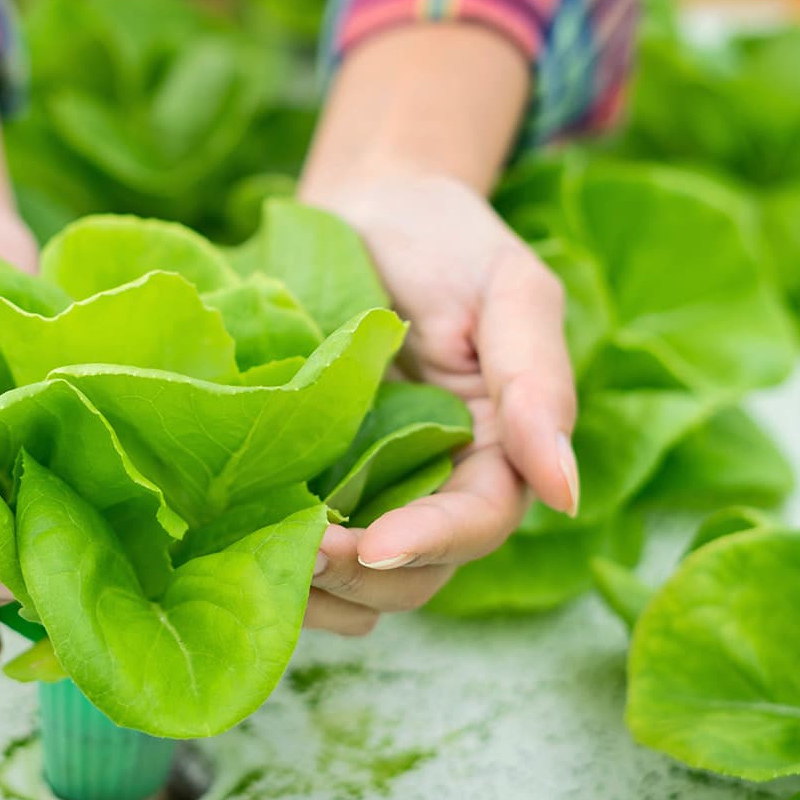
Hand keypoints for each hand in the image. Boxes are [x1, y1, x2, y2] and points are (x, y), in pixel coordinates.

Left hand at [300, 172, 578, 634]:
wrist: (367, 208)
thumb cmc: (448, 242)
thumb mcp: (511, 292)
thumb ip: (539, 387)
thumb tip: (566, 492)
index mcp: (496, 453)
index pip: (476, 523)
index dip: (429, 543)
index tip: (373, 545)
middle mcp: (435, 488)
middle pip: (414, 573)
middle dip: (359, 576)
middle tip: (299, 549)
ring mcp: (369, 492)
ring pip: (358, 585)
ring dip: (315, 591)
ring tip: (261, 555)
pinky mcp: (311, 484)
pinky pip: (303, 556)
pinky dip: (275, 567)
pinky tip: (233, 543)